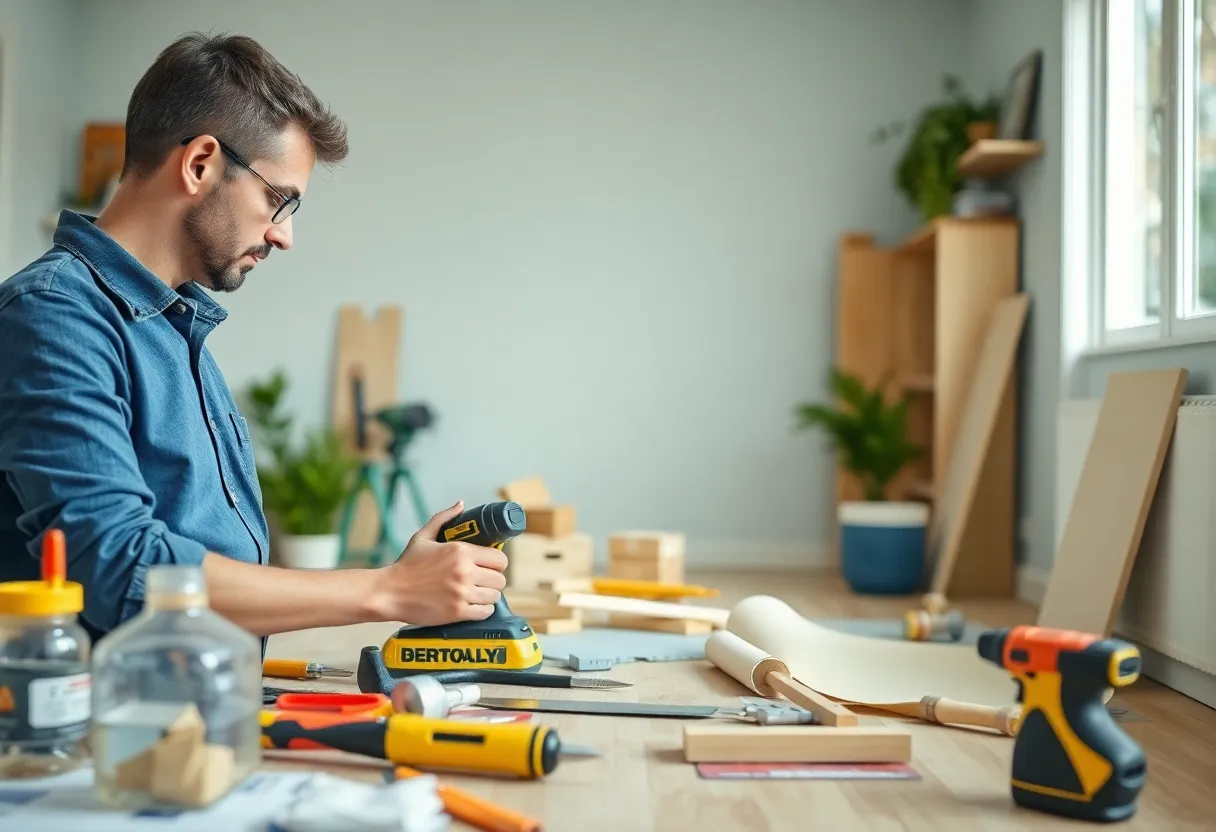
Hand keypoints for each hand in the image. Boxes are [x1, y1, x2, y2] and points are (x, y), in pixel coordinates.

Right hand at [373, 500, 508, 624]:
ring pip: (495, 596)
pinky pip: (485, 612)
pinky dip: (482, 610)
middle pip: (500, 579)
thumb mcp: (423, 537)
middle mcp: (465, 572)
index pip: (499, 559)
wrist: (389, 592)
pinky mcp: (457, 612)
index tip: (490, 566)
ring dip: (489, 595)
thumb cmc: (406, 565)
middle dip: (493, 580)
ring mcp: (462, 593)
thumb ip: (443, 519)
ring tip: (478, 593)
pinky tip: (474, 605)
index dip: (497, 563)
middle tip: (484, 581)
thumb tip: (460, 505)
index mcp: (461, 551)